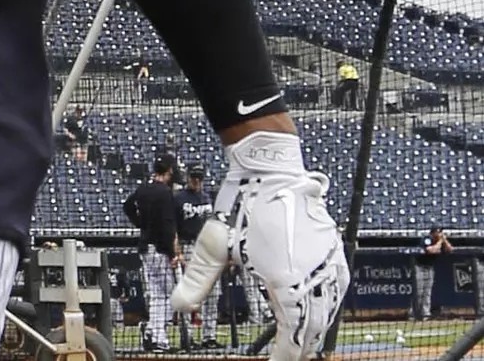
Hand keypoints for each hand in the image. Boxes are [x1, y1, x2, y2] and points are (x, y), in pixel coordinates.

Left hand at [215, 132, 347, 360]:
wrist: (272, 172)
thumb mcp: (214, 247)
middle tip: (285, 357)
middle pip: (314, 330)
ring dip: (313, 330)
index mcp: (287, 283)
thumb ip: (197, 280)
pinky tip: (312, 312)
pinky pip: (335, 293)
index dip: (285, 356)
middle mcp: (316, 278)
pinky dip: (324, 309)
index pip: (293, 336)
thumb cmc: (242, 207)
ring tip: (298, 343)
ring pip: (328, 313)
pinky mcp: (336, 255)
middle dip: (300, 347)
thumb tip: (178, 307)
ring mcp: (331, 266)